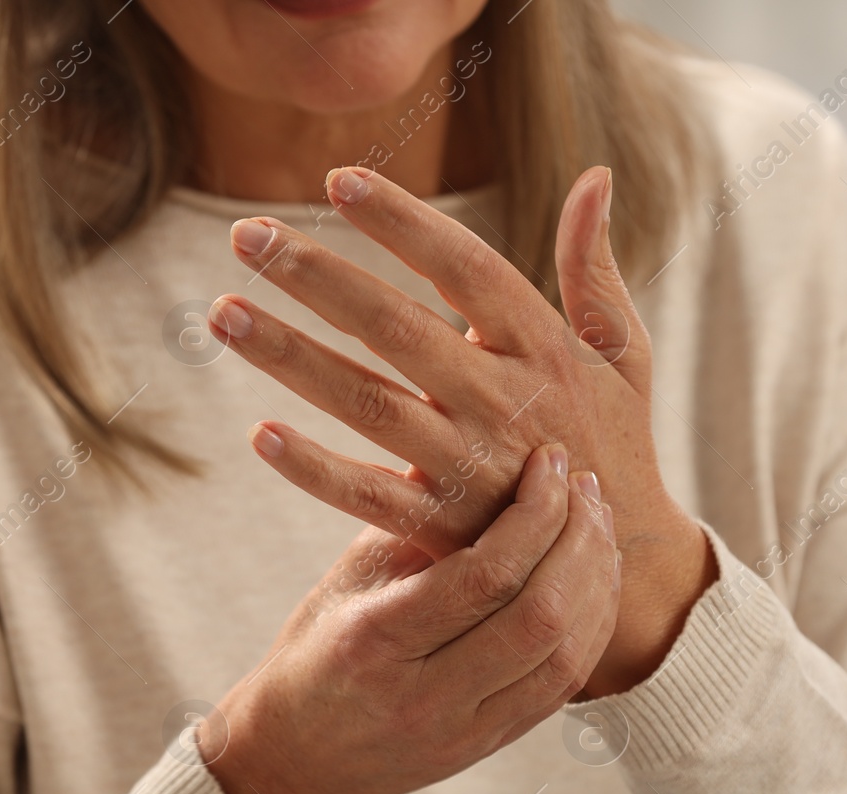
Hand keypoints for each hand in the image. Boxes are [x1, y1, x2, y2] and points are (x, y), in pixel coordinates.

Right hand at [200, 445, 617, 793]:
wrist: (300, 763)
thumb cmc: (315, 651)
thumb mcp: (345, 578)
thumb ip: (408, 515)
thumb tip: (464, 434)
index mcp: (377, 641)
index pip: (485, 575)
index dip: (534, 512)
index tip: (549, 460)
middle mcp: (425, 694)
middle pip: (538, 615)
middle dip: (578, 539)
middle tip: (585, 484)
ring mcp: (463, 729)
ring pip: (565, 656)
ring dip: (596, 581)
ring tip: (598, 522)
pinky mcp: (492, 745)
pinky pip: (565, 686)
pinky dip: (593, 626)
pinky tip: (596, 579)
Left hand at [207, 165, 713, 695]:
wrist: (623, 564)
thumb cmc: (613, 442)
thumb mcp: (624, 355)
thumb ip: (595, 269)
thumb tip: (593, 176)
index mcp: (544, 349)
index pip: (467, 267)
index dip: (403, 222)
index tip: (339, 180)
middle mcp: (504, 401)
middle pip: (398, 326)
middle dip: (317, 276)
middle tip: (245, 235)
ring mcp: (469, 467)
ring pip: (368, 402)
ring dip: (290, 356)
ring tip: (223, 312)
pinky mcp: (442, 528)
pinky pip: (366, 494)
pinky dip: (313, 467)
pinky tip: (258, 434)